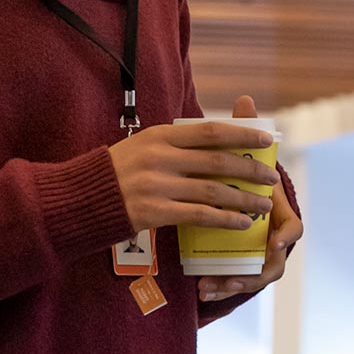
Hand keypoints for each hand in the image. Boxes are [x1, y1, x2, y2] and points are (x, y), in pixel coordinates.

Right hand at [107, 108, 277, 235]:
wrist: (80, 198)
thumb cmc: (116, 171)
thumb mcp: (142, 145)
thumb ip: (175, 144)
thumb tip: (215, 140)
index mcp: (160, 135)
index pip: (210, 131)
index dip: (242, 134)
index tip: (266, 139)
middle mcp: (160, 157)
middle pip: (217, 161)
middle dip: (250, 169)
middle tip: (273, 176)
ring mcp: (157, 185)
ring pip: (213, 190)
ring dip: (244, 198)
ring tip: (264, 205)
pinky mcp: (154, 212)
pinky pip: (198, 215)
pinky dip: (224, 219)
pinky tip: (241, 223)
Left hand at [196, 177, 300, 301]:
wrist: (228, 179)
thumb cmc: (238, 172)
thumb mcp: (243, 166)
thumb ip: (242, 167)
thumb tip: (231, 156)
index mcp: (278, 214)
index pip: (293, 228)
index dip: (286, 237)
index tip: (272, 243)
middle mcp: (272, 236)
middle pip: (272, 265)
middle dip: (251, 277)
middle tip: (230, 282)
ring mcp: (256, 251)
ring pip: (252, 277)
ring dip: (230, 286)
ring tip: (206, 289)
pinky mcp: (237, 260)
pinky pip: (233, 278)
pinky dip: (219, 286)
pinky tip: (202, 291)